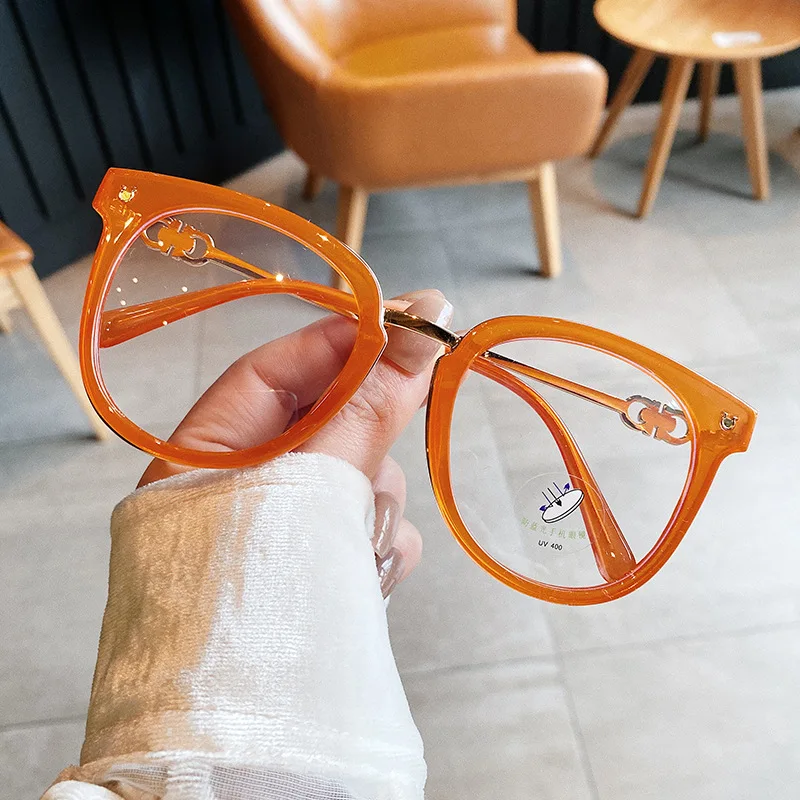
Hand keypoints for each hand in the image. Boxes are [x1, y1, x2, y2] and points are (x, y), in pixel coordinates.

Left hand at [139, 289, 453, 593]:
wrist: (256, 745)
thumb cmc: (255, 606)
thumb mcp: (308, 488)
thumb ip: (368, 405)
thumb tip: (421, 321)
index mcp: (207, 455)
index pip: (278, 368)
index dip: (347, 341)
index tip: (416, 319)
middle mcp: (244, 488)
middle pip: (329, 422)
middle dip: (365, 441)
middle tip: (380, 451)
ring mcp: (288, 530)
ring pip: (358, 476)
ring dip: (370, 505)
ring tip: (352, 550)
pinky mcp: (322, 567)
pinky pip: (369, 528)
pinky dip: (377, 547)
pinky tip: (364, 580)